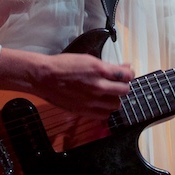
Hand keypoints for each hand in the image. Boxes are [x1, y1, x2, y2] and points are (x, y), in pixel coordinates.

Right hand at [0, 48, 133, 119]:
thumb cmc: (63, 65)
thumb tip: (123, 68)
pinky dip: (105, 110)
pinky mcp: (85, 111)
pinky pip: (104, 115)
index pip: (126, 75)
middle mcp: (98, 86)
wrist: (45, 77)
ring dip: (114, 99)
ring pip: (116, 104)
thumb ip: (107, 66)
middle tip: (118, 84)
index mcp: (99, 70)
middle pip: (124, 91)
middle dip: (123, 86)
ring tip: (108, 94)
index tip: (127, 74)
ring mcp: (92, 100)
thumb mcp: (88, 59)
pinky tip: (100, 103)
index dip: (129, 74)